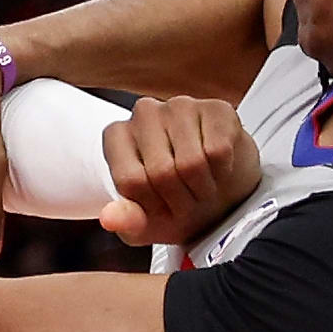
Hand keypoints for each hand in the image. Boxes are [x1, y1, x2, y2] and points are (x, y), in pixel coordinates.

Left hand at [96, 94, 258, 247]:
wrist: (220, 196)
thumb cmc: (176, 203)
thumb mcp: (146, 225)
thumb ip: (127, 221)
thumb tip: (110, 218)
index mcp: (116, 136)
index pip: (131, 181)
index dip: (152, 205)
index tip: (161, 207)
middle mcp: (144, 113)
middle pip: (162, 172)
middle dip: (181, 200)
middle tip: (187, 200)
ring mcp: (180, 106)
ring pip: (192, 162)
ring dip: (203, 188)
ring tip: (202, 186)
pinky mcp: (217, 108)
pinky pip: (218, 152)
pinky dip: (222, 172)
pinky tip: (218, 168)